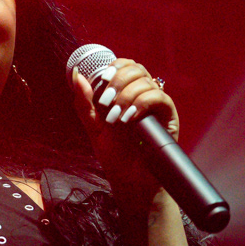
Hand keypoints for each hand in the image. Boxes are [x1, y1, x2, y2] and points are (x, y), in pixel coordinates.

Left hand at [70, 58, 178, 200]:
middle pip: (136, 69)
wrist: (130, 179)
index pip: (125, 66)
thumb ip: (84, 102)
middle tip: (106, 102)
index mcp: (125, 94)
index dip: (115, 67)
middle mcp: (143, 95)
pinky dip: (142, 103)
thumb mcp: (94, 127)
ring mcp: (156, 105)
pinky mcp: (168, 116)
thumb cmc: (114, 154)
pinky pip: (159, 98)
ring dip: (127, 96)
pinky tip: (130, 118)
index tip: (103, 79)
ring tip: (116, 118)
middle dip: (118, 81)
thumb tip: (76, 74)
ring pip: (146, 82)